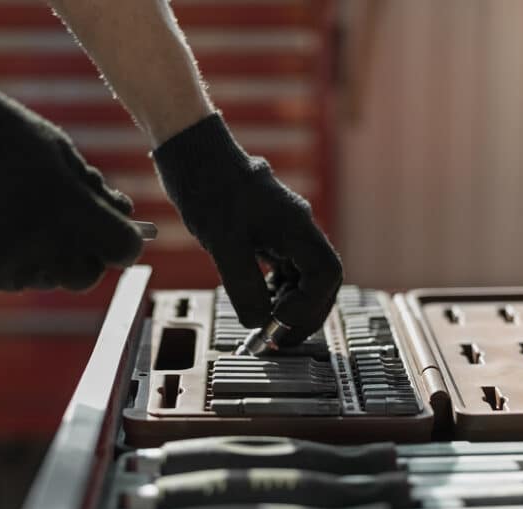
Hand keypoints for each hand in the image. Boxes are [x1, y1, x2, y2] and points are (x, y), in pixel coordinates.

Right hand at [0, 82, 141, 290]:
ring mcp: (3, 268)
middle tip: (71, 222)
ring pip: (49, 277)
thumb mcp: (50, 145)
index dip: (126, 239)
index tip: (116, 225)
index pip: (123, 249)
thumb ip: (92, 186)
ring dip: (50, 254)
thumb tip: (124, 212)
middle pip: (87, 274)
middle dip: (87, 253)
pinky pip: (13, 276)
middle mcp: (39, 249)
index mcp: (66, 213)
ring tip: (23, 212)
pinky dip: (15, 257)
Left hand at [154, 113, 342, 344]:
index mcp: (298, 228)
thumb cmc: (209, 187)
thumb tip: (257, 321)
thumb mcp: (223, 241)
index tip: (281, 320)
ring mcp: (287, 235)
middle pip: (321, 281)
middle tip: (278, 337)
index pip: (326, 274)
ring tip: (268, 326)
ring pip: (305, 281)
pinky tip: (262, 303)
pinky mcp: (272, 239)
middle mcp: (299, 232)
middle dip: (303, 313)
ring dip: (291, 307)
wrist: (196, 158)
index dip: (309, 304)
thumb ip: (243, 285)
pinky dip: (278, 294)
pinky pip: (287, 274)